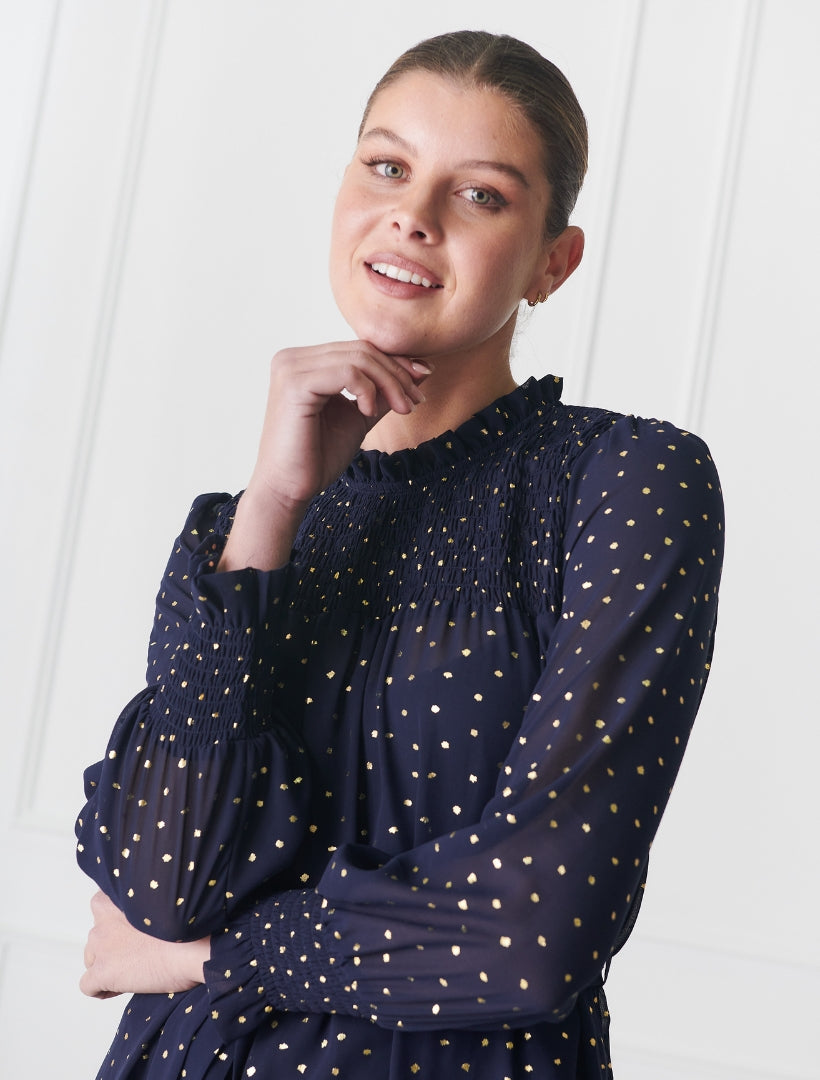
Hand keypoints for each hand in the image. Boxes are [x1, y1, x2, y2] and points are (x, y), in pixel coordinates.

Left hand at [80, 890, 209, 999]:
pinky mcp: (102, 972)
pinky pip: (88, 986)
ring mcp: (100, 946)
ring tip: (136, 970)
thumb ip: (140, 907)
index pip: (101, 907)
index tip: (135, 932)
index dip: (117, 923)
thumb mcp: (160, 903)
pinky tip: (124, 987)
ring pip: (91, 960)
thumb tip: (136, 925)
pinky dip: (103, 989)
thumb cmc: (186, 926)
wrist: (195, 946)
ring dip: (108, 966)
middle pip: (97, 937)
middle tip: (139, 953)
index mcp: (117, 897)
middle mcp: (102, 919)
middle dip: (113, 947)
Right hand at [219, 341, 430, 570]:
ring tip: (401, 409)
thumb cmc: (319, 456)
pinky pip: (346, 372)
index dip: (395, 363)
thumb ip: (384, 392)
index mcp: (305, 362)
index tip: (420, 387)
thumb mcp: (360, 416)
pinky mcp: (294, 383)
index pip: (360, 349)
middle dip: (397, 375)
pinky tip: (368, 412)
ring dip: (389, 384)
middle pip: (362, 350)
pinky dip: (367, 390)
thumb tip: (422, 370)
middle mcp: (293, 357)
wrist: (289, 489)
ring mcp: (291, 367)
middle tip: (415, 403)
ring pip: (358, 358)